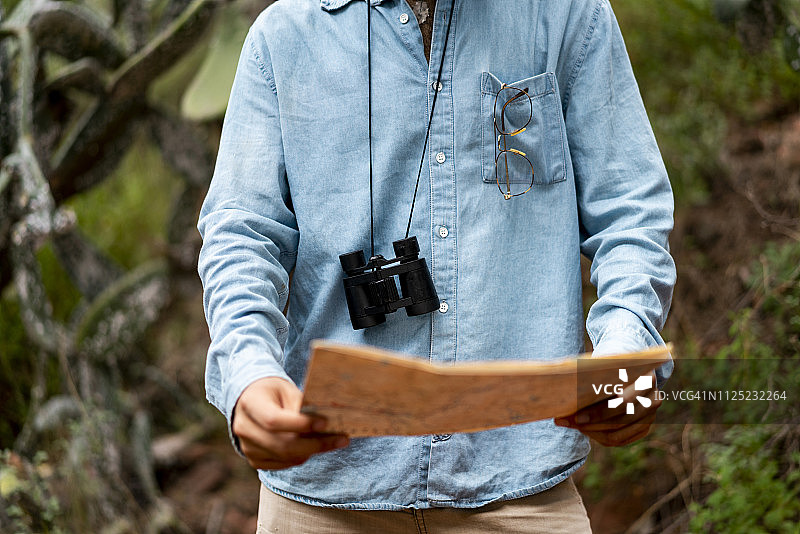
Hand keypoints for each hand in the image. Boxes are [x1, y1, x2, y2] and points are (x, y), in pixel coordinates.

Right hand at [232, 377, 349, 469]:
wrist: (251, 400)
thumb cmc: (273, 392)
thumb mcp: (286, 389)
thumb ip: (301, 405)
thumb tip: (326, 421)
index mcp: (250, 403)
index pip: (274, 420)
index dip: (300, 425)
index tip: (325, 422)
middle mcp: (244, 427)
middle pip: (282, 445)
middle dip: (315, 444)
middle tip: (341, 439)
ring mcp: (247, 447)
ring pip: (285, 457)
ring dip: (312, 451)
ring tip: (332, 441)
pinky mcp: (254, 459)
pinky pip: (282, 464)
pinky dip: (301, 457)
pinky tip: (314, 447)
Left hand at [554, 371, 660, 446]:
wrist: (627, 366)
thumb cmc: (609, 366)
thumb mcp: (602, 366)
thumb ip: (589, 381)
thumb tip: (565, 401)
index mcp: (646, 378)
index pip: (623, 402)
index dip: (598, 412)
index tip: (576, 416)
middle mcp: (653, 398)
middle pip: (620, 420)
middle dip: (592, 424)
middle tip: (569, 422)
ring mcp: (651, 415)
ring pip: (618, 434)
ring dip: (592, 432)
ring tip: (573, 425)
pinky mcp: (644, 427)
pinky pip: (620, 440)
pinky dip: (600, 437)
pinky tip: (585, 429)